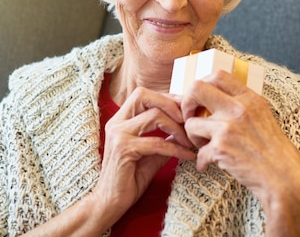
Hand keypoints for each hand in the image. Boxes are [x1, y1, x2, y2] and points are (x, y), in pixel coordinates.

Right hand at [94, 87, 195, 223]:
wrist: (110, 203)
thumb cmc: (129, 179)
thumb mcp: (151, 154)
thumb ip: (164, 138)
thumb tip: (185, 128)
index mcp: (120, 120)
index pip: (143, 95)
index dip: (167, 98)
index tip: (185, 109)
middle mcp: (116, 123)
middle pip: (145, 96)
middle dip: (171, 104)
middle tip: (188, 120)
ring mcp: (118, 135)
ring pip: (155, 116)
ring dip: (178, 128)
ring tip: (189, 142)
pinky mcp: (124, 149)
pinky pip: (158, 143)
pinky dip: (177, 149)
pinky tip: (187, 156)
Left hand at [180, 70, 299, 235]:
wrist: (284, 177)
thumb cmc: (274, 150)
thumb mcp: (263, 116)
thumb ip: (242, 105)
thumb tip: (215, 99)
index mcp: (249, 98)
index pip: (218, 74)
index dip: (203, 84)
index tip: (201, 100)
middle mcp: (238, 108)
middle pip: (197, 88)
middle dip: (187, 103)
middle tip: (191, 117)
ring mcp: (228, 127)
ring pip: (191, 123)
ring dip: (192, 137)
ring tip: (203, 146)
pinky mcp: (221, 148)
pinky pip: (198, 152)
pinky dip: (201, 162)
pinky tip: (208, 165)